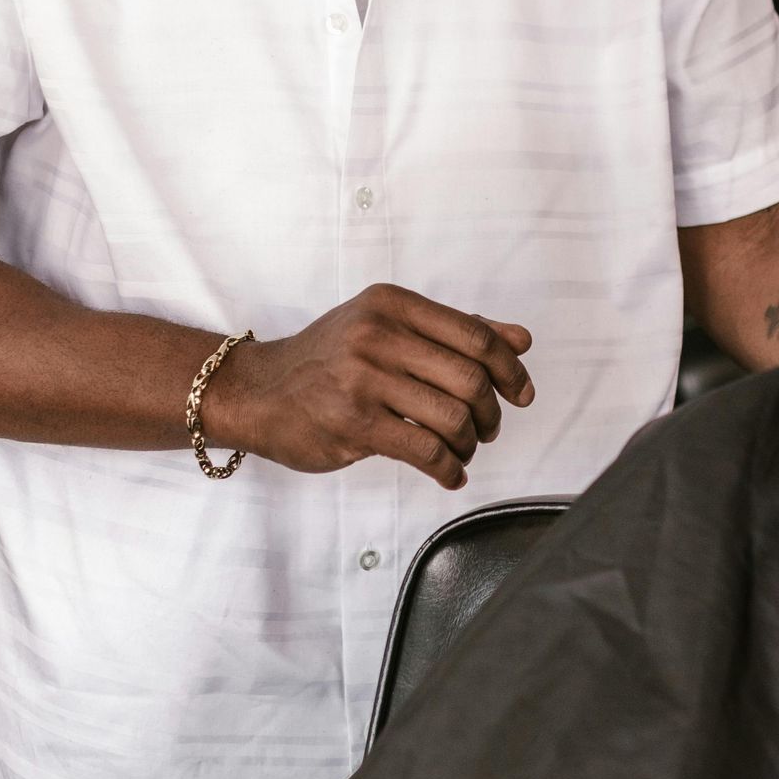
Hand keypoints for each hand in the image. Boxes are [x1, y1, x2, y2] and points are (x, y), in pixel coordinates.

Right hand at [212, 284, 533, 491]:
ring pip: (452, 417)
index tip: (521, 393)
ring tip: (463, 450)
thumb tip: (520, 339)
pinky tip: (449, 473)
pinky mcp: (353, 423)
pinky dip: (449, 468)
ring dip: (469, 443)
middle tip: (488, 428)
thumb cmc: (327, 361)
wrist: (256, 391)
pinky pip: (425, 451)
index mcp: (391, 304)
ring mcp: (363, 378)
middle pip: (470, 377)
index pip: (475, 334)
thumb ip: (452, 332)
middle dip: (491, 412)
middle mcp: (377, 334)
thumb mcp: (385, 327)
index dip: (510, 369)